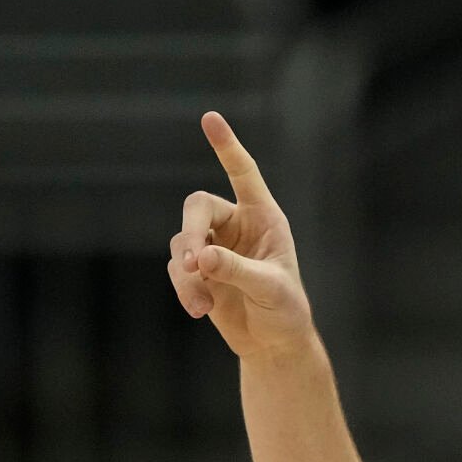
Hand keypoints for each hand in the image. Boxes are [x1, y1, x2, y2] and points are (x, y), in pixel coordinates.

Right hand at [166, 112, 312, 357]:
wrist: (273, 343)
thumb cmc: (284, 310)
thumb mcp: (270, 289)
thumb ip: (236, 270)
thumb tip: (198, 258)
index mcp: (264, 218)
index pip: (243, 174)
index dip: (227, 147)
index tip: (210, 118)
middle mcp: (236, 225)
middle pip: (198, 207)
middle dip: (191, 231)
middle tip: (192, 262)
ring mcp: (213, 246)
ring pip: (182, 241)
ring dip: (187, 273)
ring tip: (202, 304)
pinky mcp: (196, 271)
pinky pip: (177, 269)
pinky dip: (184, 288)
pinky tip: (200, 311)